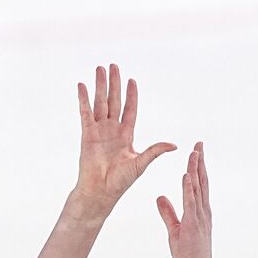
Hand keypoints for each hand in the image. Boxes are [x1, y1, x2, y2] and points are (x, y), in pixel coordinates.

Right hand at [75, 64, 175, 213]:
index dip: (131, 95)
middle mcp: (112, 130)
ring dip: (100, 86)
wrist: (101, 192)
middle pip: (114, 101)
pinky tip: (82, 86)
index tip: (132, 80)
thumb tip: (174, 145)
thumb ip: (155, 151)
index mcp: (126, 135)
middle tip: (113, 65)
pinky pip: (85, 113)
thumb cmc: (120, 182)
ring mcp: (99, 131)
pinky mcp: (87, 135)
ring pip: (100, 103)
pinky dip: (83, 99)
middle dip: (114, 83)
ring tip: (100, 68)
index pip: (130, 109)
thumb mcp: (140, 163)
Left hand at [157, 142, 214, 257]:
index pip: (199, 184)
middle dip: (200, 161)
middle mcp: (202, 210)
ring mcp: (199, 216)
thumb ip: (168, 212)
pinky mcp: (192, 223)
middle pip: (202, 180)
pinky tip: (186, 175)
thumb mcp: (175, 229)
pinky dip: (188, 188)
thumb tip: (159, 197)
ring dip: (196, 169)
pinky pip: (190, 202)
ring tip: (194, 152)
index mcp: (200, 210)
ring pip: (198, 187)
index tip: (196, 152)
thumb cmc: (188, 253)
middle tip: (199, 144)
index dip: (198, 167)